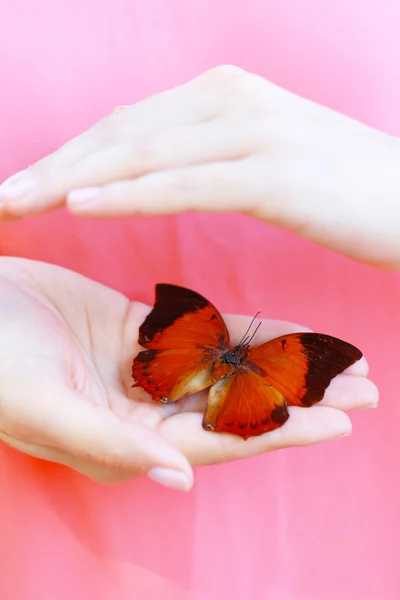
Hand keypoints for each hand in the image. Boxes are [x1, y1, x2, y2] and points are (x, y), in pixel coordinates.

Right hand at [0, 257, 376, 489]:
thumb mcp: (43, 403)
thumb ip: (110, 444)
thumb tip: (181, 480)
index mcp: (126, 441)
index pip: (220, 440)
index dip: (281, 432)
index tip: (340, 421)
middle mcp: (143, 411)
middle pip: (238, 407)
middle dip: (302, 399)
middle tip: (365, 389)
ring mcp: (143, 370)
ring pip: (227, 368)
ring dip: (283, 363)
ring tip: (340, 361)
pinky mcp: (137, 332)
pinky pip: (203, 334)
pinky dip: (244, 331)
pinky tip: (283, 330)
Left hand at [1, 65, 399, 268]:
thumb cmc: (340, 188)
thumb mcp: (262, 158)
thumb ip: (204, 153)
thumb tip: (150, 161)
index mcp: (223, 95)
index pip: (126, 125)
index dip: (69, 155)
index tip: (25, 185)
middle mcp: (229, 99)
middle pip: (119, 134)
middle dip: (53, 167)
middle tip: (2, 198)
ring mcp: (249, 132)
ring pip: (140, 155)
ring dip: (70, 180)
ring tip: (16, 204)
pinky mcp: (269, 174)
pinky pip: (182, 184)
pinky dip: (128, 194)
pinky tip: (79, 205)